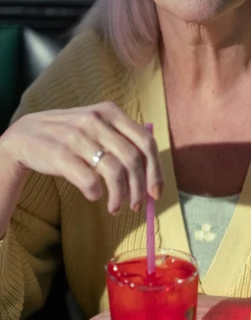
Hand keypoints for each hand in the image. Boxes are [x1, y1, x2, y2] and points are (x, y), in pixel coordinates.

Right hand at [1, 101, 163, 213]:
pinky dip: (96, 193)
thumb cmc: (70, 136)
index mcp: (110, 112)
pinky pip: (90, 181)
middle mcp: (96, 121)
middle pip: (133, 159)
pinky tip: (93, 195)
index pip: (145, 142)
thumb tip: (151, 178)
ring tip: (115, 207)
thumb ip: (123, 142)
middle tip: (137, 206)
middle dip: (139, 188)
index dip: (155, 170)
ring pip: (114, 172)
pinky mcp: (60, 154)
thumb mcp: (97, 126)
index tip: (156, 192)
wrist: (25, 136)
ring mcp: (77, 136)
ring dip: (120, 196)